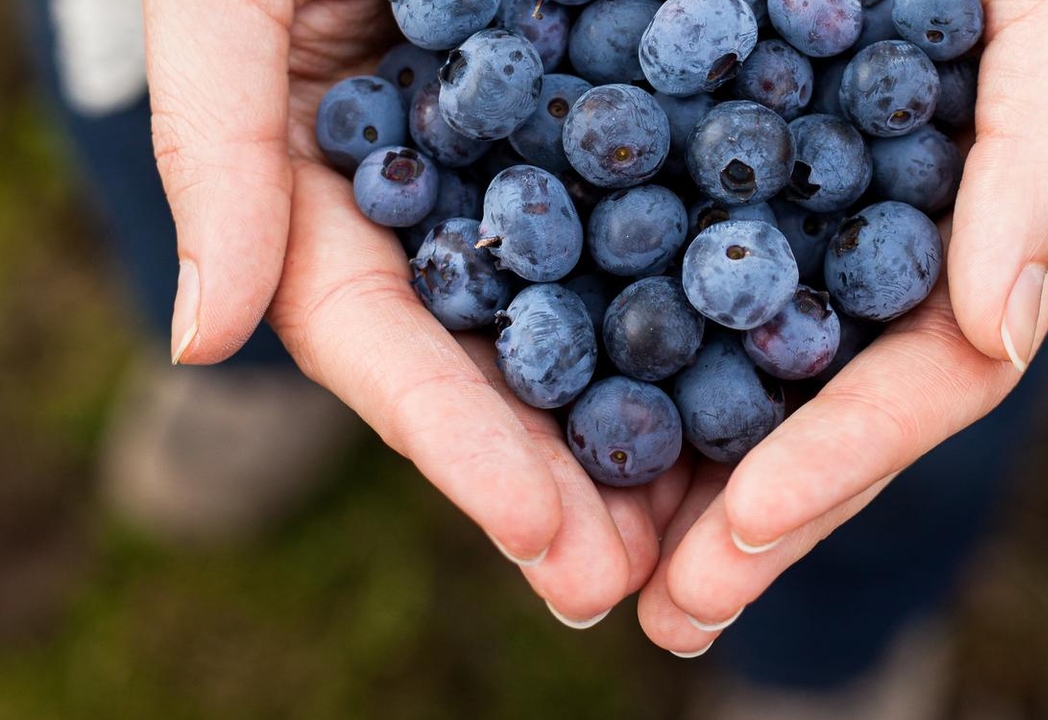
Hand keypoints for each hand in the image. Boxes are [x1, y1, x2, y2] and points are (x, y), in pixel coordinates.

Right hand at [143, 0, 679, 622]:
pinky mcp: (631, 126)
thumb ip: (214, 150)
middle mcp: (436, 197)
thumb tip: (205, 337)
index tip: (540, 537)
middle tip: (627, 586)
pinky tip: (776, 383)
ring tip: (714, 536)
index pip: (383, 344)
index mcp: (332, 185)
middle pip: (490, 366)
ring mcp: (533, 170)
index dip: (451, 445)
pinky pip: (676, 227)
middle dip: (553, 482)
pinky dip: (716, 315)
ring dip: (645, 437)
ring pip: (586, 324)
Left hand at [635, 0, 1047, 654]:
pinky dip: (587, 363)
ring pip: (720, 375)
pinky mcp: (665, 175)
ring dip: (659, 480)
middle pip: (810, 409)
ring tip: (589, 572)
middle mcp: (858, 247)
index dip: (843, 458)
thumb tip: (997, 324)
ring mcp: (766, 222)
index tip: (746, 524)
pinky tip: (536, 430)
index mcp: (954, 225)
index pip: (921, 375)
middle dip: (745, 519)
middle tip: (673, 613)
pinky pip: (626, 282)